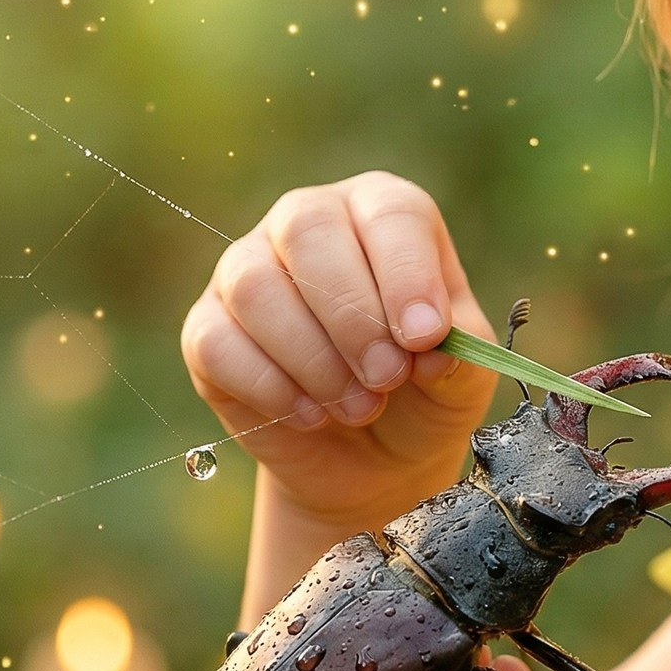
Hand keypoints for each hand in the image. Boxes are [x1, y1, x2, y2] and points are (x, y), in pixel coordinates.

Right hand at [181, 171, 501, 524]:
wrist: (371, 458)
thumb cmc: (425, 393)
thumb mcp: (462, 377)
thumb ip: (458, 354)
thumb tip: (431, 348)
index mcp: (382, 212)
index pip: (389, 212)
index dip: (406, 273)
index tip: (425, 337)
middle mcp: (308, 222)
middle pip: (308, 229)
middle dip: (353, 316)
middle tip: (387, 378)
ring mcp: (247, 269)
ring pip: (255, 286)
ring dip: (314, 359)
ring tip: (359, 407)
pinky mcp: (207, 327)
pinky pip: (216, 342)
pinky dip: (271, 388)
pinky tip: (313, 416)